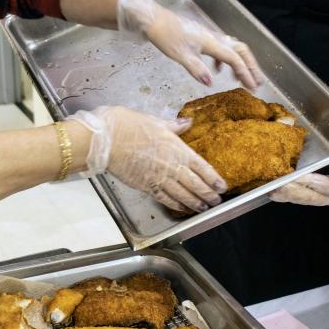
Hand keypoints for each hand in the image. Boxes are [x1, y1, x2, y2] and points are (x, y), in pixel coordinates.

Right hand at [68, 106, 226, 212]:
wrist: (106, 139)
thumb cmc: (128, 125)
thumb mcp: (155, 121)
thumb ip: (174, 126)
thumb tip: (187, 122)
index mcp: (176, 148)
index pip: (201, 167)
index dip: (213, 178)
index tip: (222, 186)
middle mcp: (171, 166)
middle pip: (195, 184)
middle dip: (207, 194)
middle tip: (216, 201)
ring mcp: (158, 178)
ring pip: (182, 195)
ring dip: (195, 203)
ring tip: (204, 208)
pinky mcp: (145, 186)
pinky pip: (164, 198)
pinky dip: (175, 204)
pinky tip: (182, 208)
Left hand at [117, 0, 262, 89]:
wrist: (154, 20)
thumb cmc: (165, 36)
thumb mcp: (180, 56)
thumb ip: (196, 69)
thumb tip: (212, 82)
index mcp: (211, 42)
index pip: (235, 59)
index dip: (246, 73)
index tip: (253, 86)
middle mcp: (214, 38)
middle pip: (240, 50)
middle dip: (251, 66)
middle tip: (257, 81)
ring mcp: (208, 36)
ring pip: (232, 48)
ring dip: (240, 62)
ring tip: (242, 78)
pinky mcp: (201, 37)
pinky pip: (220, 48)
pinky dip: (224, 60)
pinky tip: (218, 70)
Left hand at [269, 142, 328, 205]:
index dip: (314, 183)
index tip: (300, 178)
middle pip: (314, 197)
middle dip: (294, 192)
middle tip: (278, 186)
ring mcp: (328, 197)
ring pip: (306, 199)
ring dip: (288, 195)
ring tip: (273, 190)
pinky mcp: (320, 194)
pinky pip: (303, 196)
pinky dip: (289, 193)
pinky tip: (276, 190)